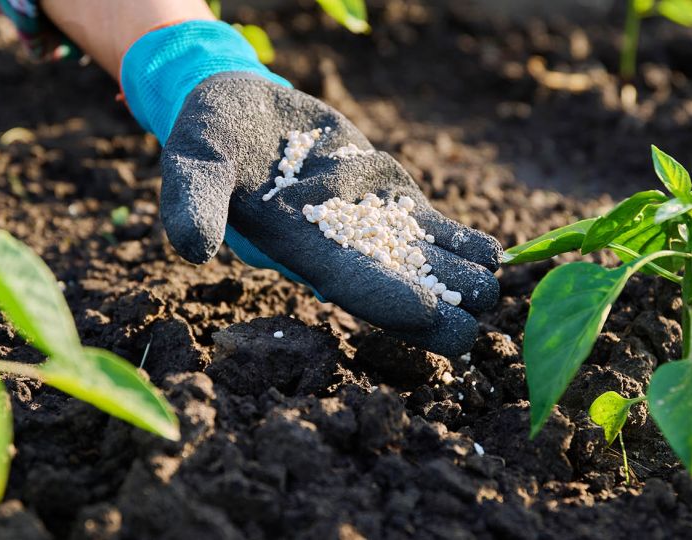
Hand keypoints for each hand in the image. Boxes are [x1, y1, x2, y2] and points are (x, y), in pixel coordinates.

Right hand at [159, 74, 501, 355]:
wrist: (237, 107)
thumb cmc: (208, 135)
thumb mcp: (192, 160)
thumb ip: (192, 202)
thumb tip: (191, 248)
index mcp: (298, 249)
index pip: (354, 286)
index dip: (397, 303)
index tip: (440, 318)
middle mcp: (340, 247)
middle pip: (399, 288)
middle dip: (444, 305)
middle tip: (486, 312)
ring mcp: (369, 225)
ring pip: (425, 262)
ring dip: (462, 277)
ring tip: (500, 283)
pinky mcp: (387, 198)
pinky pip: (432, 229)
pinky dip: (462, 243)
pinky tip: (498, 256)